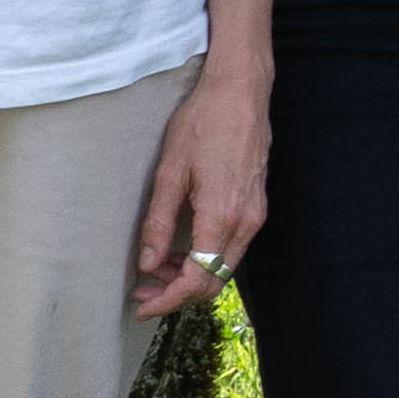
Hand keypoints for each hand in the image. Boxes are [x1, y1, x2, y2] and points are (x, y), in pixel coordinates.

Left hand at [130, 61, 268, 318]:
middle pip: (214, 281)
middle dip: (177, 292)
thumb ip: (159, 223)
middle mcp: (245, 223)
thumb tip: (147, 263)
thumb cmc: (203, 123)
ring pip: (223, 267)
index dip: (167, 299)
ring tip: (156, 266)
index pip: (196, 279)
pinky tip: (182, 246)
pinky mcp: (256, 206)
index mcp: (221, 217)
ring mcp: (255, 215)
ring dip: (190, 274)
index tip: (142, 305)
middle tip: (142, 288)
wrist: (241, 92)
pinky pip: (231, 247)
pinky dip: (205, 257)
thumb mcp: (170, 172)